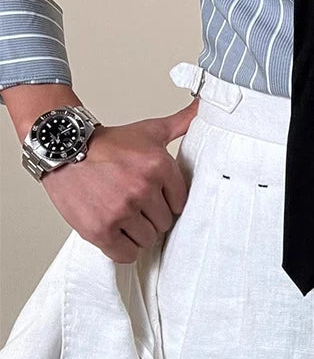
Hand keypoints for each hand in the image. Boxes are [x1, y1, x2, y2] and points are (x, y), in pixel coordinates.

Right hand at [41, 98, 198, 262]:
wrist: (65, 149)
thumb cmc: (107, 143)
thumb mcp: (150, 130)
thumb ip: (181, 122)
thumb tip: (204, 104)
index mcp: (158, 166)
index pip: (181, 202)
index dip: (168, 200)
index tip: (156, 196)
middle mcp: (142, 189)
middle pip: (164, 222)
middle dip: (153, 216)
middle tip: (138, 205)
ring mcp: (121, 211)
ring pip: (147, 239)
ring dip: (138, 232)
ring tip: (125, 215)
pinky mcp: (100, 230)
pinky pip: (126, 254)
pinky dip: (123, 248)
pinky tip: (118, 233)